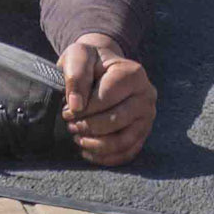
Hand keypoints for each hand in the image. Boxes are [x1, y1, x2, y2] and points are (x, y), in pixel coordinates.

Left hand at [59, 35, 156, 165]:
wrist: (102, 68)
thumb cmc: (90, 61)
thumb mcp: (78, 56)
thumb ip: (76, 75)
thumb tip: (76, 106)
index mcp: (133, 73)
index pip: (107, 98)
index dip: (84, 108)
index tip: (67, 111)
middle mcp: (146, 95)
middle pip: (116, 121)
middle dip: (88, 126)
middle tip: (70, 125)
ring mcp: (147, 117)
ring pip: (123, 141)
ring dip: (96, 145)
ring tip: (77, 138)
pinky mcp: (143, 133)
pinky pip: (127, 153)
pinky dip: (105, 157)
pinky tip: (87, 151)